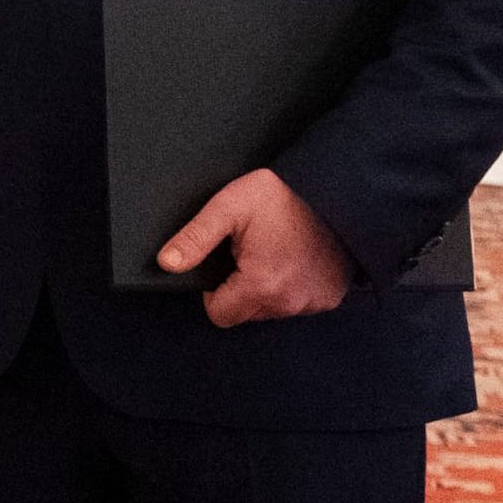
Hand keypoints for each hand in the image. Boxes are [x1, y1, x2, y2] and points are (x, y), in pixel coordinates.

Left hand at [160, 169, 355, 327]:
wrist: (336, 188)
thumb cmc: (282, 195)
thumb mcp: (229, 207)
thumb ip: (195, 238)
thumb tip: (166, 263)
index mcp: (262, 285)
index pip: (220, 315)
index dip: (213, 292)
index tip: (224, 264)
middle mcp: (291, 302)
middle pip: (246, 313)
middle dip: (239, 289)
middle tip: (250, 251)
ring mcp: (315, 302)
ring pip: (272, 309)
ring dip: (267, 288)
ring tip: (273, 250)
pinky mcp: (331, 296)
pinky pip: (300, 302)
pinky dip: (292, 285)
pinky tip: (294, 257)